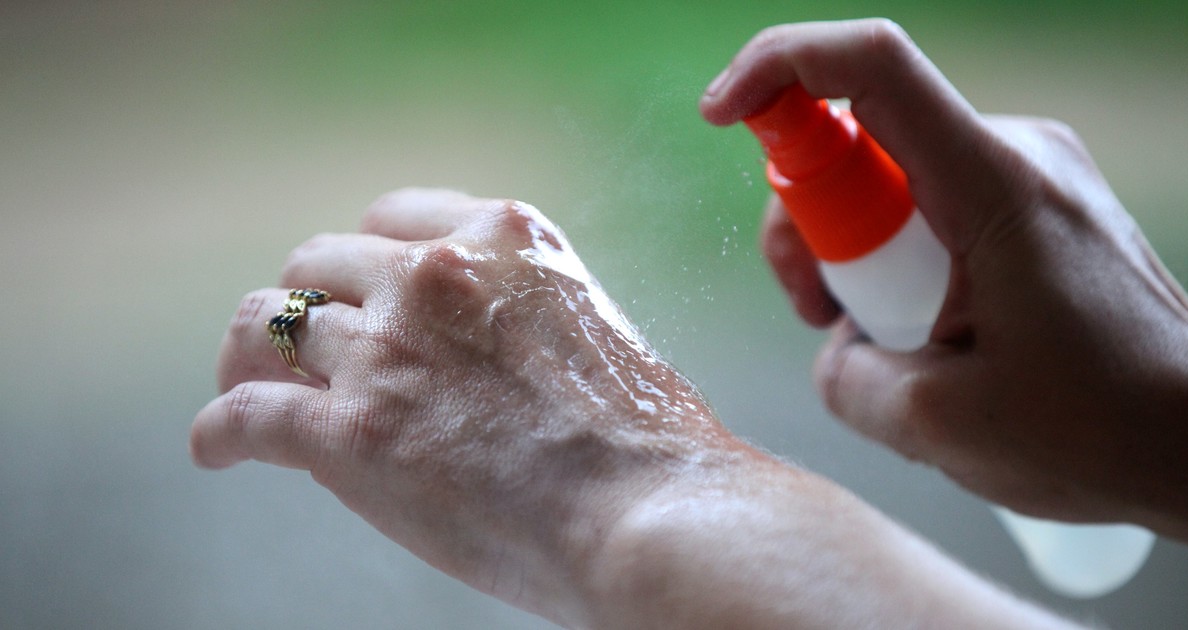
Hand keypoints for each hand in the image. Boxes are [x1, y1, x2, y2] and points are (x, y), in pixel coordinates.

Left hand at [190, 188, 741, 623]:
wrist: (650, 510)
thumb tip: (474, 359)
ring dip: (246, 357)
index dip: (361, 260)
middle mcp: (434, 275)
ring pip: (267, 323)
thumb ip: (519, 316)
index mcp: (504, 238)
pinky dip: (220, 433)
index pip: (392, 218)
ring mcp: (387, 349)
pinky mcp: (351, 432)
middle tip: (299, 347)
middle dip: (306, 303)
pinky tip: (217, 450)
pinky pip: (247, 415)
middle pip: (319, 263)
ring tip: (240, 387)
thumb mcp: (590, 328)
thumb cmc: (646, 441)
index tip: (355, 290)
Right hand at [701, 19, 1187, 540]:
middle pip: (862, 137)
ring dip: (855, 253)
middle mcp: (1015, 153)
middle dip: (809, 221)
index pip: (872, 67)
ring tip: (878, 341)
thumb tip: (833, 348)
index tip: (719, 113)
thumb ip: (846, 380)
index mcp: (994, 185)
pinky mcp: (1035, 204)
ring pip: (891, 178)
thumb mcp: (940, 425)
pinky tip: (921, 331)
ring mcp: (1029, 173)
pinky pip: (931, 205)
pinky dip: (899, 260)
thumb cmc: (1099, 429)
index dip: (780, 67)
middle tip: (815, 312)